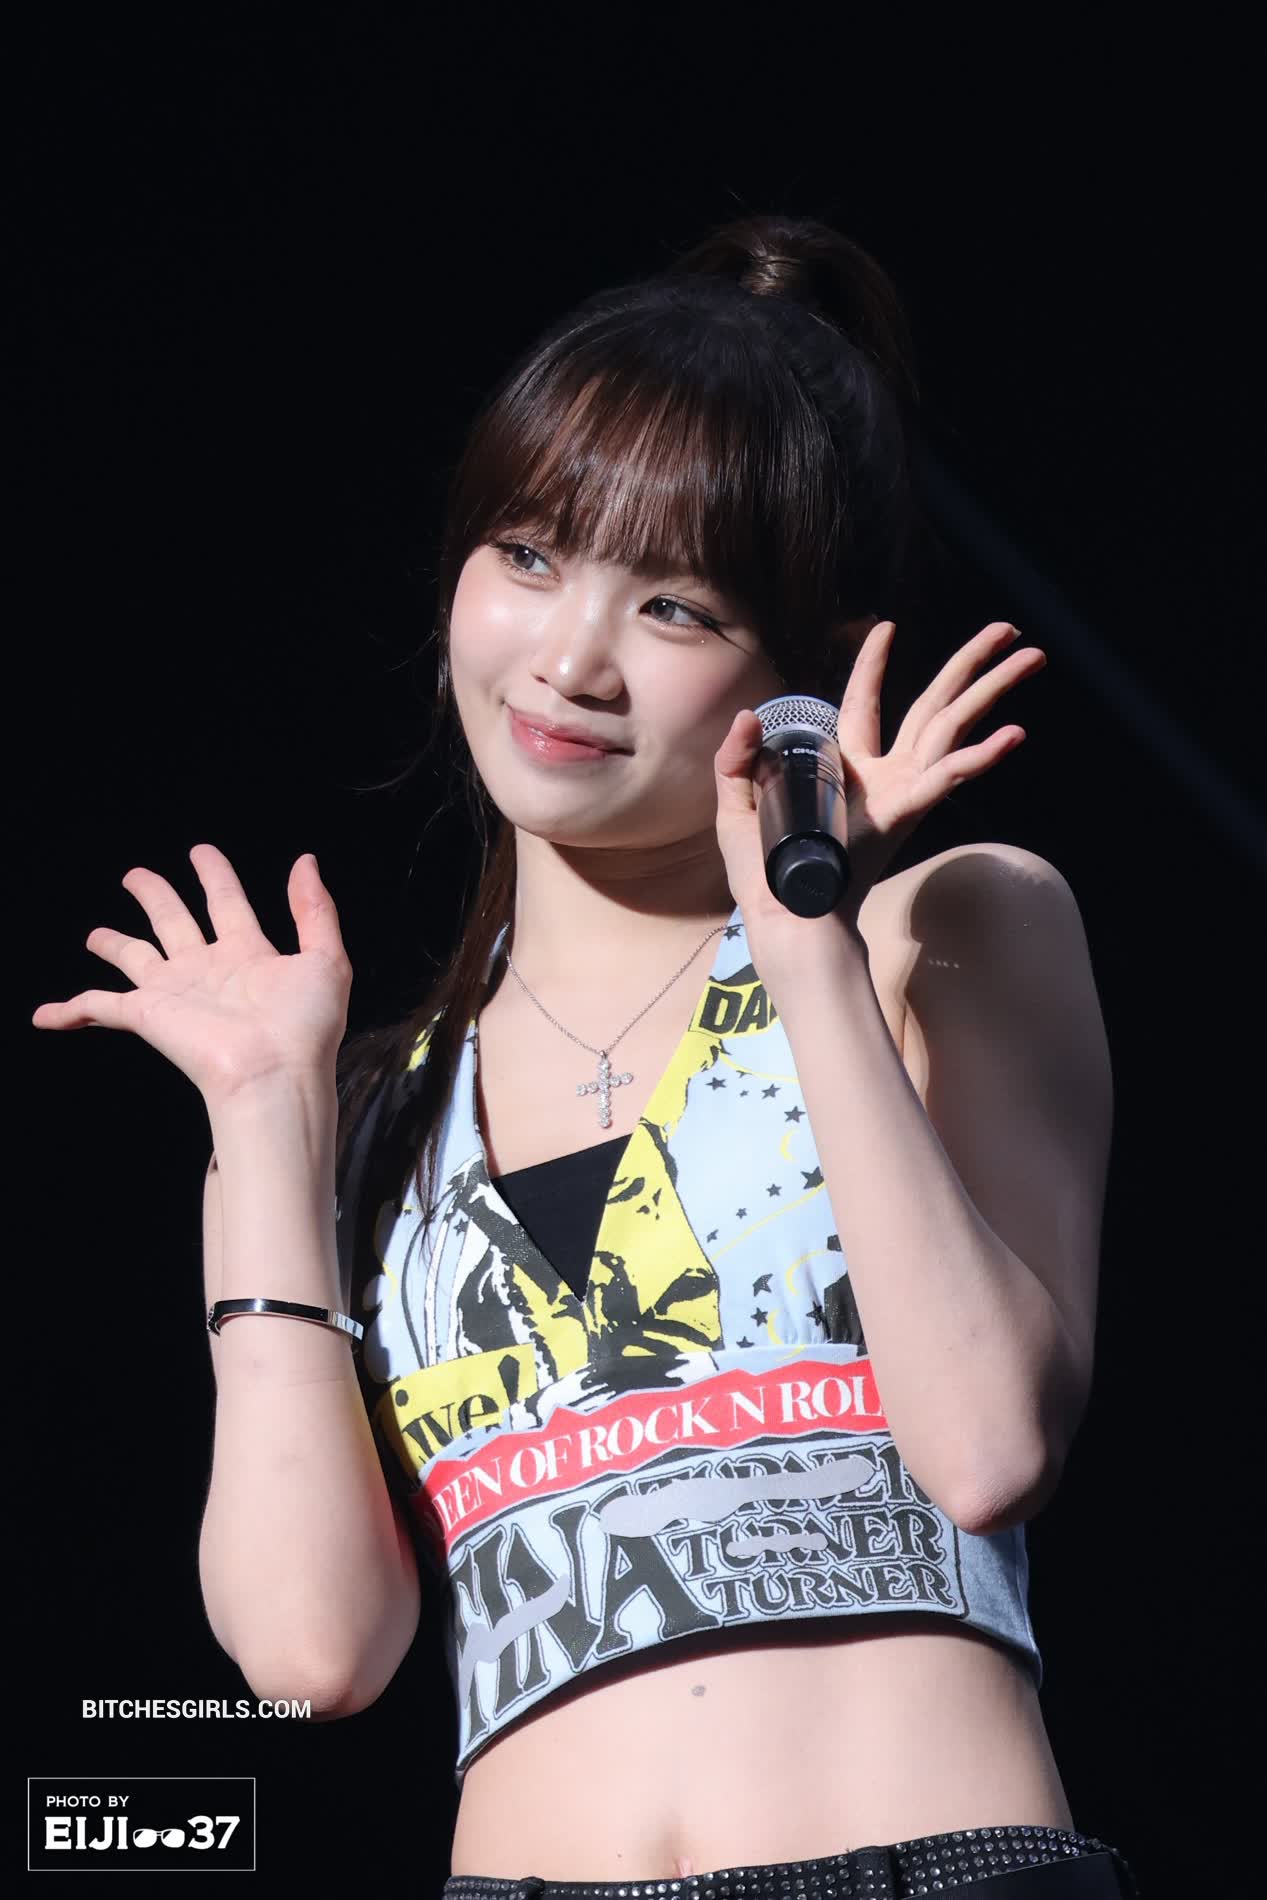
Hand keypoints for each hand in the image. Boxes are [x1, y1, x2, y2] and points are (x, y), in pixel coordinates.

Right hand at [31, 844, 353, 1110]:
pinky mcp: (148, 1016)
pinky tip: (45, 1015)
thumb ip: (315, 909)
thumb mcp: (326, 958)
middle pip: (173, 921)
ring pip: (135, 957)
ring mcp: (175, 994)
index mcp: (247, 955)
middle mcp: (206, 971)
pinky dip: (70, 1010)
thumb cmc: (304, 1027)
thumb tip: (306, 861)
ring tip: (94, 935)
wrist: (275, 1074)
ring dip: (114, 944)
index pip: (226, 902)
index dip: (214, 874)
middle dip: (155, 895)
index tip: (201, 852)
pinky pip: (99, 1006)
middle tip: (135, 876)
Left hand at [714, 619, 1046, 971]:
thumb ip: (737, 760)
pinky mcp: (906, 811)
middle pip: (935, 704)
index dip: (873, 664)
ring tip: (1033, 655)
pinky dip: (979, 757)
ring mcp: (902, 791)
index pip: (864, 702)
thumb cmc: (763, 872)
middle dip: (971, 665)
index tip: (884, 627)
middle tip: (1007, 630)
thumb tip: (748, 718)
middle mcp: (885, 774)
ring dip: (994, 689)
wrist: (782, 916)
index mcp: (846, 765)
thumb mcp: (738, 806)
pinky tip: (1014, 735)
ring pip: (954, 725)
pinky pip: (947, 777)